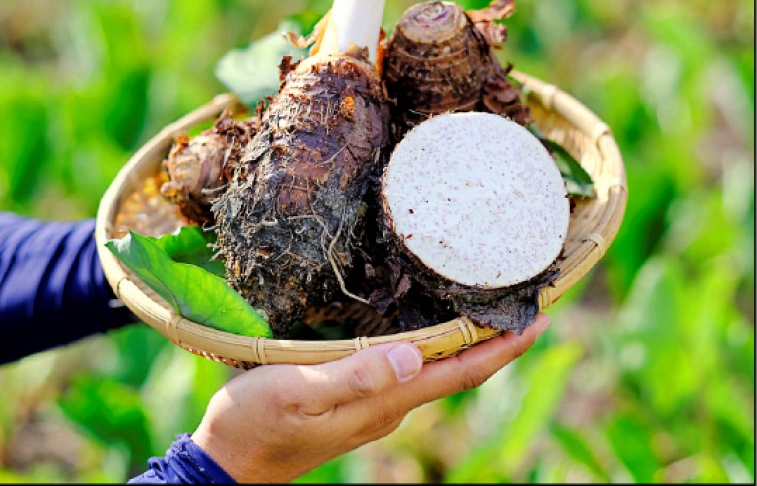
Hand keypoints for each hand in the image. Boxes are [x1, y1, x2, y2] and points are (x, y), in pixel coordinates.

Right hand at [192, 312, 550, 482]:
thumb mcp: (300, 393)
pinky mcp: (356, 402)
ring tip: (487, 310)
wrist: (229, 462)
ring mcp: (374, 407)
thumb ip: (355, 376)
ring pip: (435, 371)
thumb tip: (413, 356)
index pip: (458, 372)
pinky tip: (428, 328)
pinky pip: (410, 371)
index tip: (538, 321)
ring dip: (467, 343)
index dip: (501, 348)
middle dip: (495, 341)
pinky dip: (433, 348)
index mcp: (384, 401)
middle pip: (457, 371)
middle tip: (524, 305)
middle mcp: (390, 406)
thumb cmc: (257, 424)